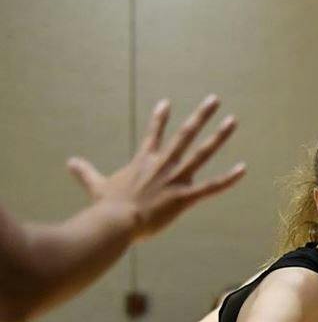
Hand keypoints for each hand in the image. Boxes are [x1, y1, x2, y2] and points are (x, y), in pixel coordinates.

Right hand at [68, 95, 245, 241]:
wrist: (116, 222)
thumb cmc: (106, 206)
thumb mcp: (96, 185)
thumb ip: (85, 172)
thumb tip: (70, 162)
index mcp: (144, 161)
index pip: (154, 133)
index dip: (160, 118)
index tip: (167, 103)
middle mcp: (163, 164)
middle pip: (185, 134)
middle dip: (201, 116)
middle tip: (214, 100)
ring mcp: (176, 179)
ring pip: (202, 152)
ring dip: (219, 136)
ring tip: (233, 120)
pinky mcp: (185, 197)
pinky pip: (211, 187)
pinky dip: (228, 179)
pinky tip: (243, 169)